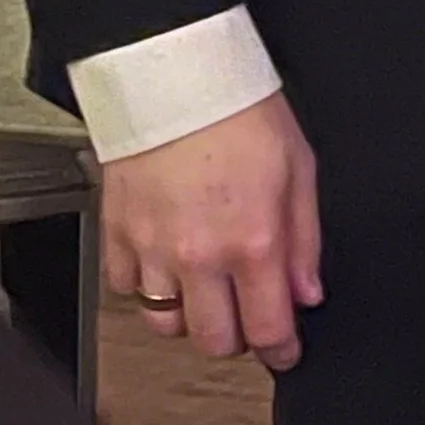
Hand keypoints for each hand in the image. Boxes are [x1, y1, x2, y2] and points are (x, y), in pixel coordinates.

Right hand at [102, 92, 322, 370]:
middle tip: (247, 311)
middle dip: (236, 336)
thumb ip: (305, 239)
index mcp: (252, 241)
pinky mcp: (116, 234)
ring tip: (205, 286)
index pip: (267, 329)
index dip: (282, 350)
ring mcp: (152, 250)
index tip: (286, 350)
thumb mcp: (299, 167)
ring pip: (166, 324)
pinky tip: (165, 262)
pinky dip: (146, 285)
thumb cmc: (240, 108)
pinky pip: (126, 289)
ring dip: (189, 314)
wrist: (174, 74)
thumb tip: (307, 293)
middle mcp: (200, 256)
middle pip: (214, 340)